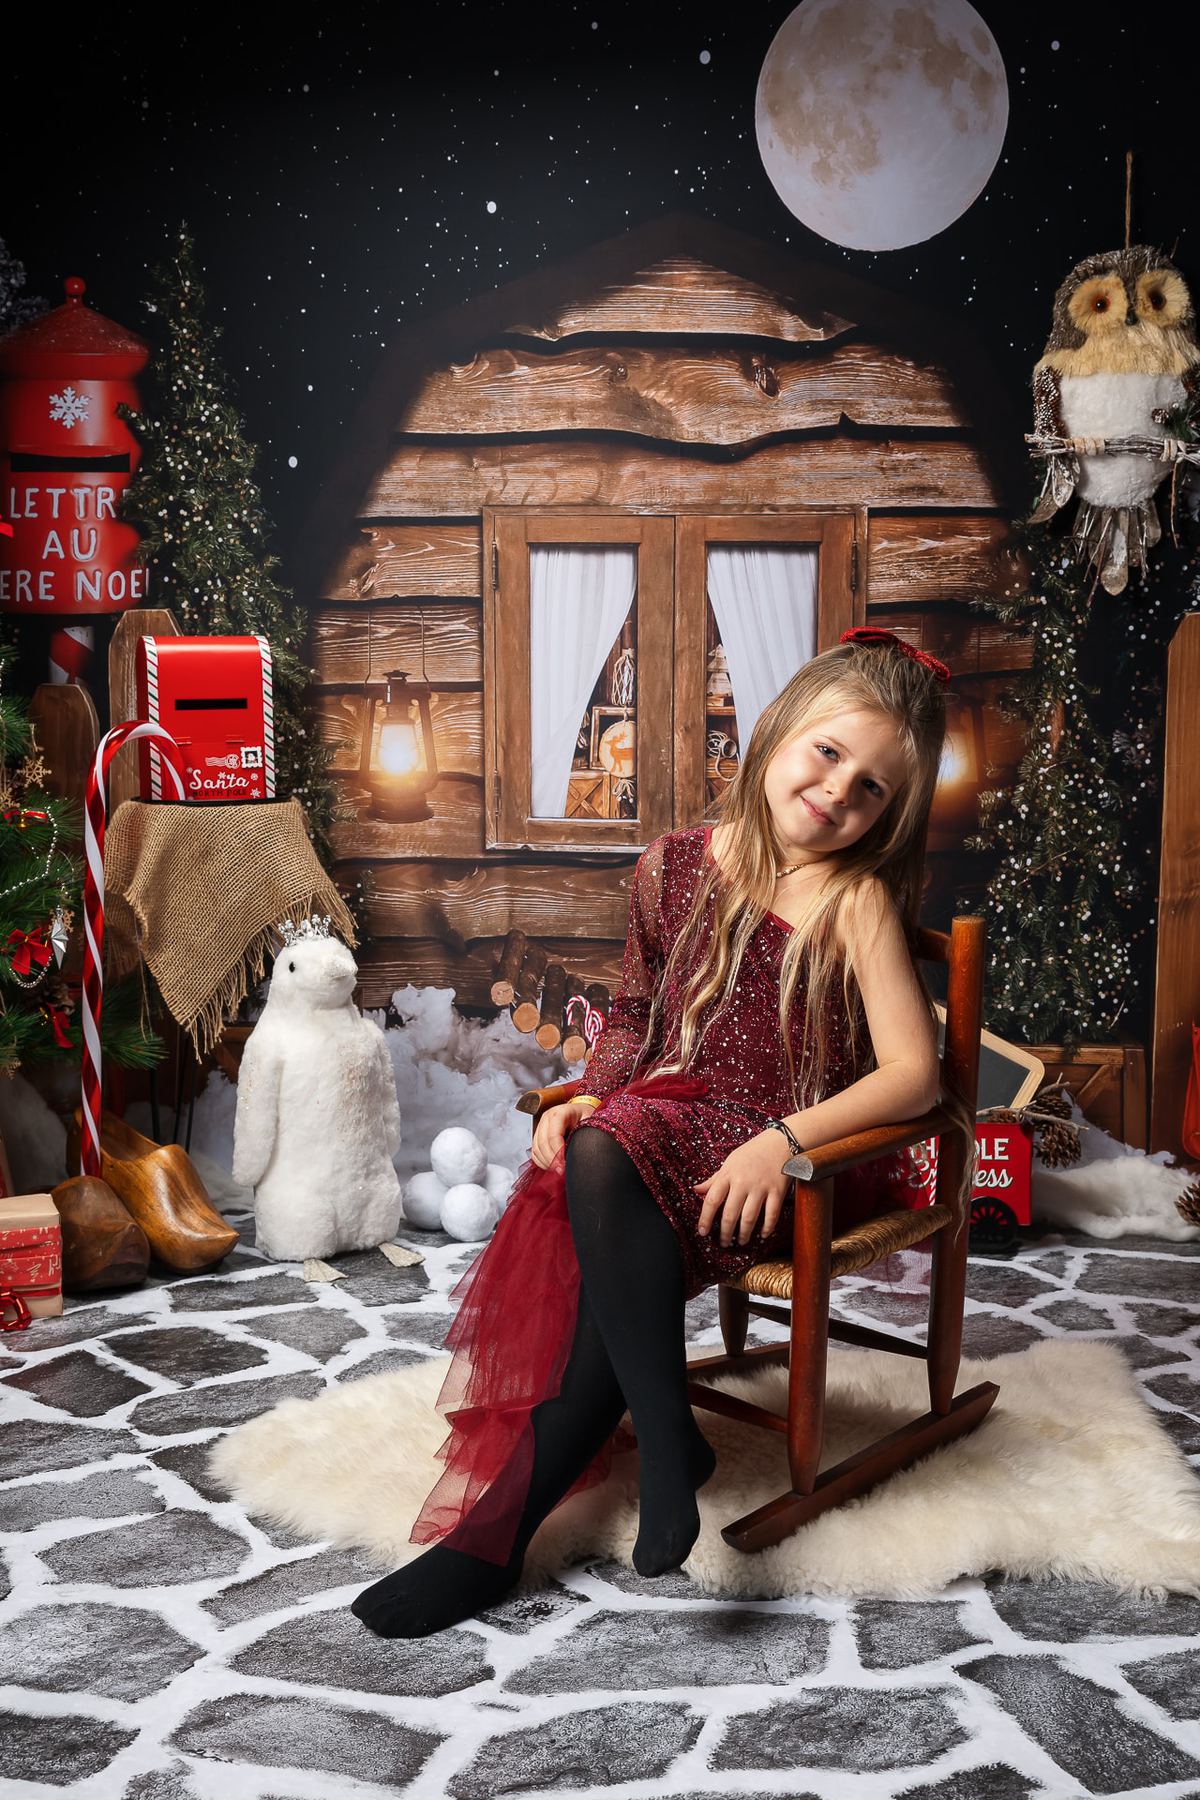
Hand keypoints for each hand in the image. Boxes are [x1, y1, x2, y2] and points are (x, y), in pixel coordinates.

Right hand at [531, 1100, 596, 1168]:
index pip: (553, 1135)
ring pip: (537, 1148)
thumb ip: (583, 1136)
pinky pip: (535, 1152)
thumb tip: (576, 1156)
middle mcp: (547, 1118)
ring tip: (558, 1171)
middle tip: (561, 1171)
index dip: (557, 1152)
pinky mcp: (538, 1135)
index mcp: (560, 1112)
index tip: (564, 1165)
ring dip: (546, 1162)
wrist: (582, 1113)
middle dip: (552, 1160)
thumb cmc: (587, 1118)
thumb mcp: (589, 1123)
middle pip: (542, 1143)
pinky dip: (542, 1162)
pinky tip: (552, 1167)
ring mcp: (541, 1126)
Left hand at [694, 1130, 792, 1246]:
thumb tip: (695, 1190)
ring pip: (749, 1217)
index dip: (705, 1218)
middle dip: (725, 1232)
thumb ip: (714, 1179)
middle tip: (724, 1243)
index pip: (712, 1200)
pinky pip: (771, 1214)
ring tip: (741, 1241)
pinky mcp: (777, 1191)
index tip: (702, 1232)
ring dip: (744, 1233)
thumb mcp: (730, 1161)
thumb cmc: (752, 1152)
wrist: (780, 1141)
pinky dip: (767, 1227)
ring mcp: (761, 1187)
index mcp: (728, 1174)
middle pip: (730, 1213)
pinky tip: (762, 1235)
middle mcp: (743, 1182)